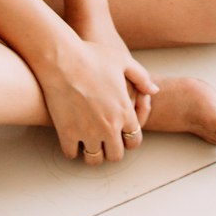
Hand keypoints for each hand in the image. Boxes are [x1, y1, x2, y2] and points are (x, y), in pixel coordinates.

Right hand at [34, 31, 158, 163]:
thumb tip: (154, 91)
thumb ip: (142, 77)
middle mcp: (109, 127)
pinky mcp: (67, 133)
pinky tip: (70, 138)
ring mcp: (88, 132)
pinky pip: (71, 154)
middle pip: (115, 155)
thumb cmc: (92, 56)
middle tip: (104, 140)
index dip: (128, 140)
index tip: (121, 135)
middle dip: (111, 149)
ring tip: (88, 142)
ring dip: (93, 152)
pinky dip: (71, 149)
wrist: (61, 58)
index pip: (134, 141)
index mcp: (124, 112)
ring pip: (94, 159)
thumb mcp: (122, 61)